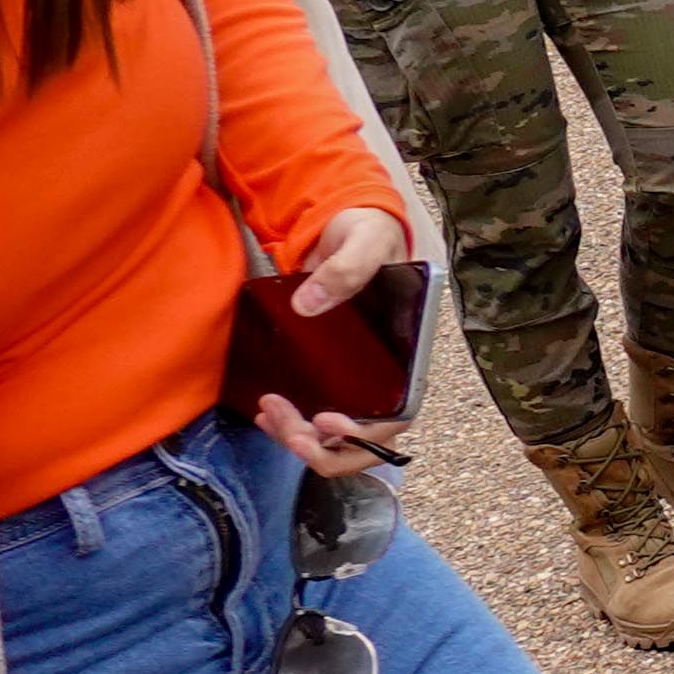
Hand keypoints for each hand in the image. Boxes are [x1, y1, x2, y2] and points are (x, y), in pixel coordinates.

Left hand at [248, 207, 414, 479]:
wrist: (344, 226)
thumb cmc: (369, 233)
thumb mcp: (364, 240)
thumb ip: (345, 268)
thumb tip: (308, 304)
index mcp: (406, 354)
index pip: (398, 415)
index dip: (365, 434)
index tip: (327, 422)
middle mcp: (384, 376)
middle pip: (363, 441)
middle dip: (324, 447)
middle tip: (290, 431)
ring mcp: (354, 379)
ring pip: (334, 437)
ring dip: (300, 437)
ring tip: (270, 411)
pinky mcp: (326, 373)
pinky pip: (312, 418)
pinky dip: (289, 424)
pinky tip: (266, 411)